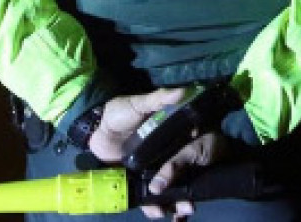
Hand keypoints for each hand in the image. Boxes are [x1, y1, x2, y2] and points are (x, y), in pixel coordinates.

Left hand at [87, 88, 227, 220]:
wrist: (93, 127)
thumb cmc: (118, 112)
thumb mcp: (138, 103)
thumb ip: (158, 98)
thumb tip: (183, 91)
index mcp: (168, 135)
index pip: (187, 151)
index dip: (197, 163)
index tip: (207, 173)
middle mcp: (162, 154)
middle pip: (179, 174)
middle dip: (187, 191)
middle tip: (190, 206)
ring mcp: (149, 169)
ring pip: (165, 188)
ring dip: (173, 202)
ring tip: (179, 214)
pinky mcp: (135, 180)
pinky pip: (146, 195)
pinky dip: (152, 206)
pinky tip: (157, 213)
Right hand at [141, 131, 227, 220]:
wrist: (236, 151)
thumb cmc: (211, 145)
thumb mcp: (191, 152)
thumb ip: (172, 167)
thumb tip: (154, 189)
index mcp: (163, 157)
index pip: (145, 176)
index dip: (144, 191)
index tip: (150, 202)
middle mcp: (168, 172)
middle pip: (154, 192)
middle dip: (158, 205)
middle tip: (164, 211)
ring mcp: (180, 183)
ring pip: (168, 201)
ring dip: (173, 208)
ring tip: (188, 208)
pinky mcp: (192, 192)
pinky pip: (181, 207)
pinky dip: (179, 215)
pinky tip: (180, 221)